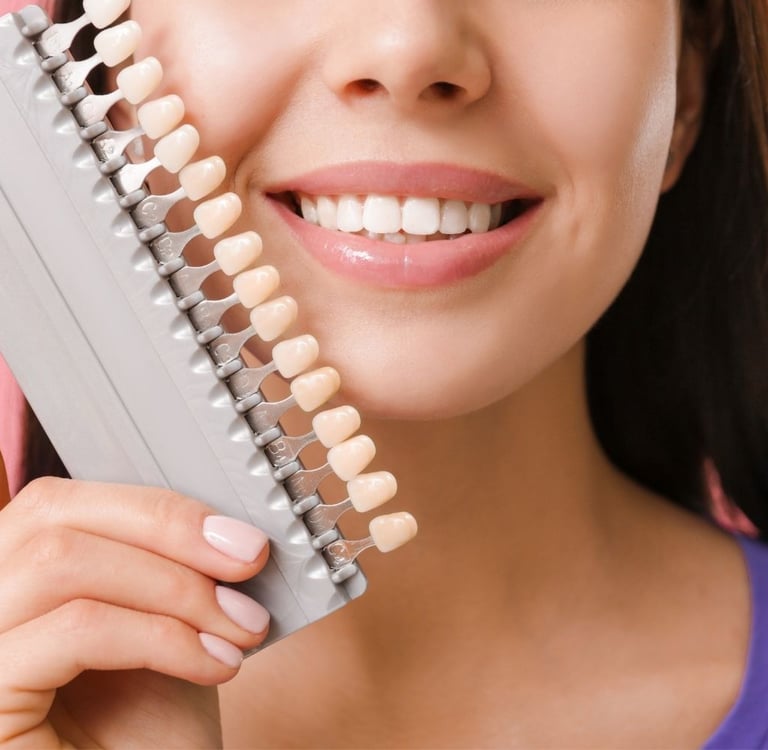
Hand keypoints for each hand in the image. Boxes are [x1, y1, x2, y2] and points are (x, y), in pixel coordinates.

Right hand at [0, 473, 269, 747]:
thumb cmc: (148, 736)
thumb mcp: (163, 627)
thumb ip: (166, 565)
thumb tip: (218, 515)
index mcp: (10, 584)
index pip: (59, 504)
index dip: (153, 507)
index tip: (237, 534)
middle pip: (51, 517)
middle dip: (168, 531)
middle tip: (250, 560)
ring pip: (60, 563)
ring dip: (175, 588)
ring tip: (242, 625)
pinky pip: (75, 629)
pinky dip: (161, 636)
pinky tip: (216, 663)